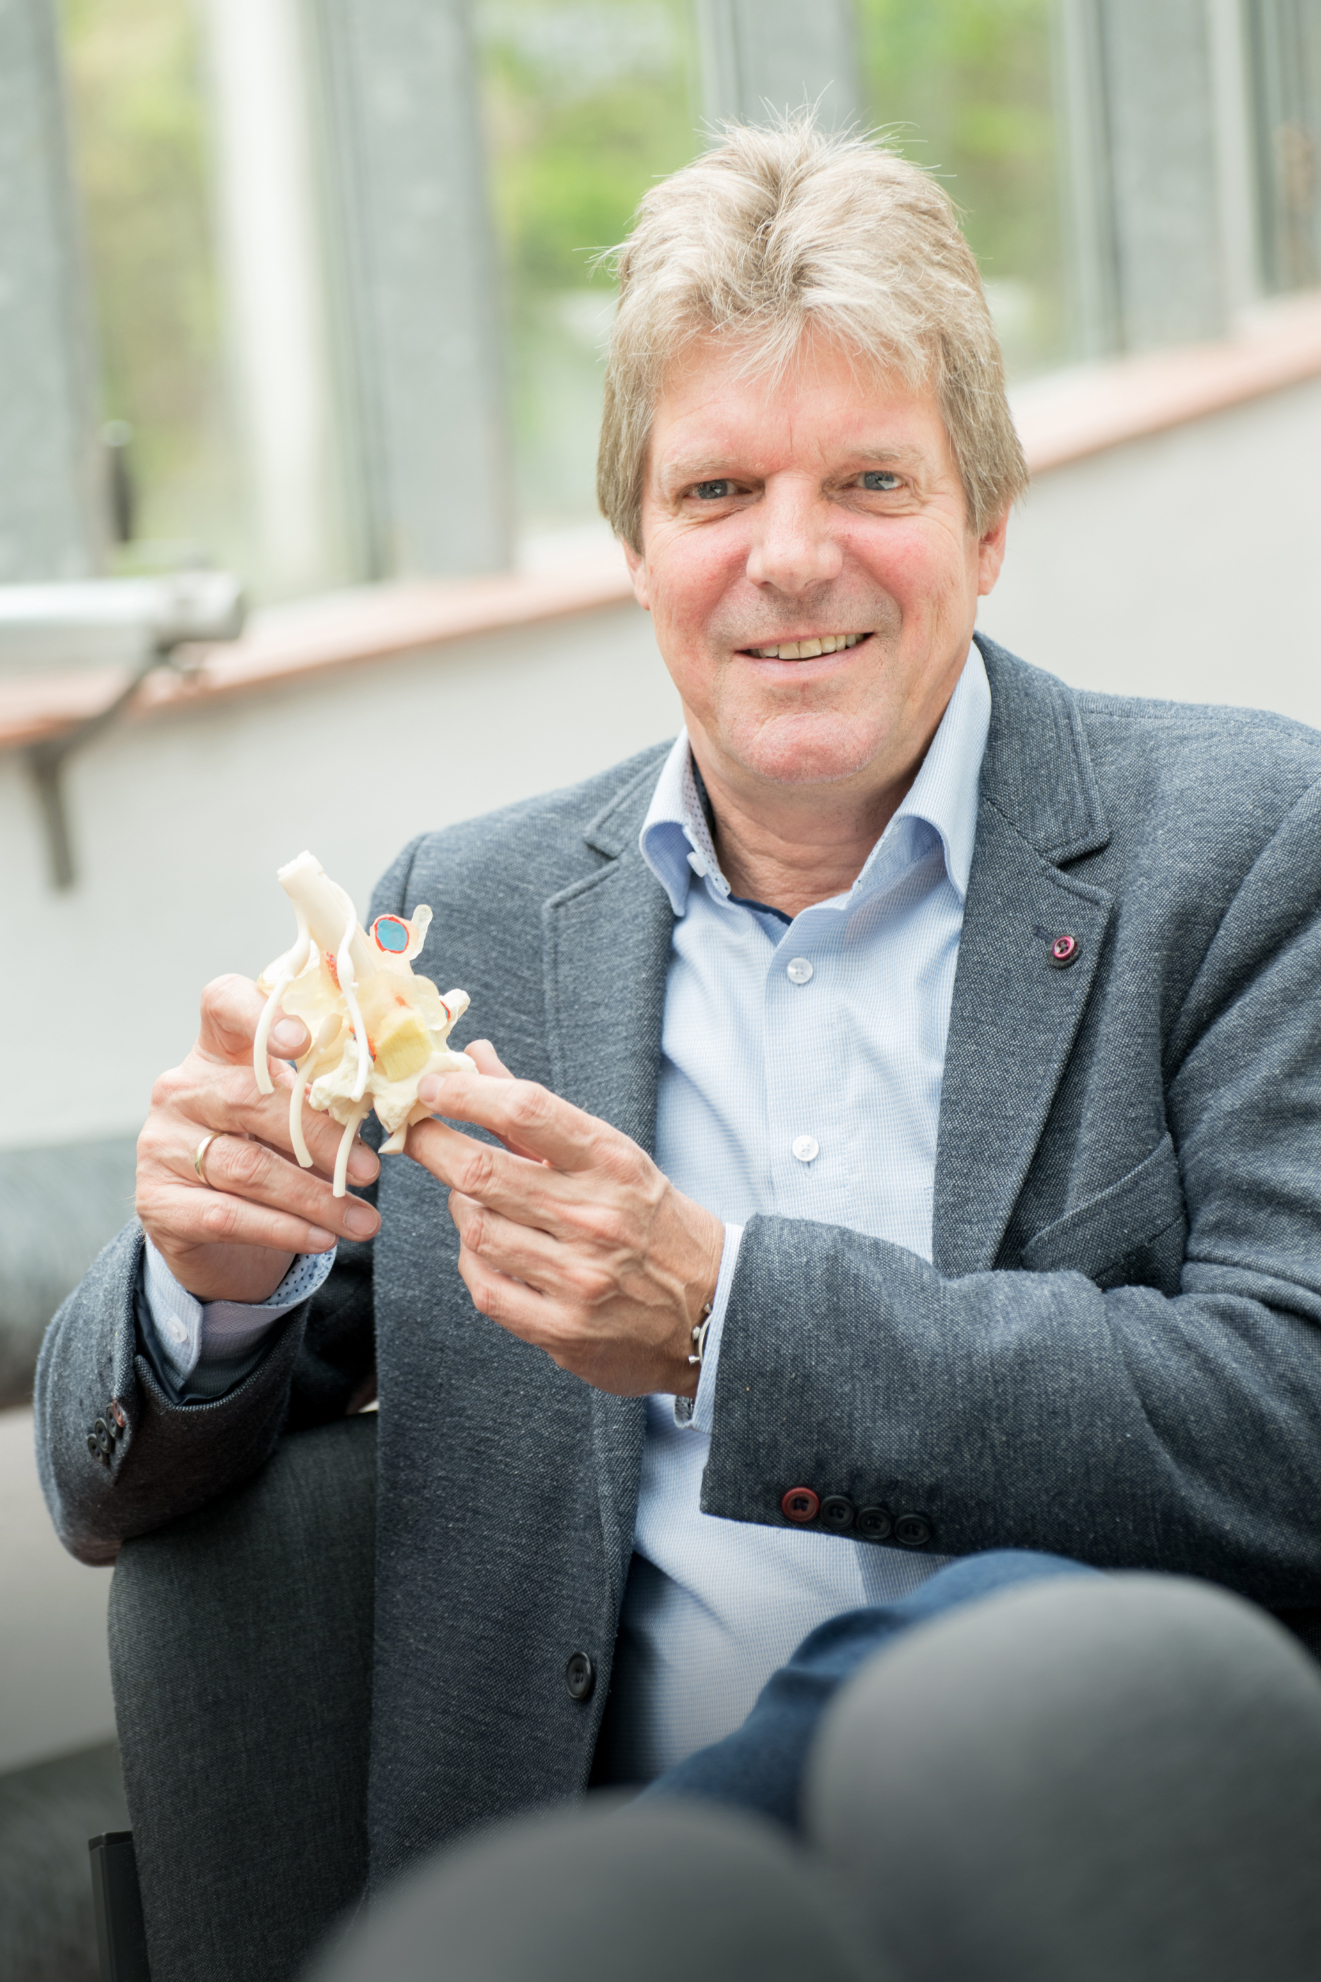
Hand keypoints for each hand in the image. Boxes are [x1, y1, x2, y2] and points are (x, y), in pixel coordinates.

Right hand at [135, 974, 380, 1304]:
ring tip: (364, 1221)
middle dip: (319, 1139)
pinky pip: (228, 1215)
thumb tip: (389, 1105)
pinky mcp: (158, 1202)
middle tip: (370, 1171)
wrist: (209, 1227)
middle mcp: (181, 1090)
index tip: (302, 1039)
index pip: (223, 1004)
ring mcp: (162, 1146)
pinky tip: (322, 1239)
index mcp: (216, 1051)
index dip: (259, 1014)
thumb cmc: (265, 1151)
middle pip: (249, 1099)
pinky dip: (284, 1230)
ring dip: (315, 1198)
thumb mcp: (290, 1113)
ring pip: (246, 1167)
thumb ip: (322, 1098)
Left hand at [409, 1042, 723, 1396]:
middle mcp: (595, 1217)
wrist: (710, 1308)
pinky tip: (485, 1246)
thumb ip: (535, 1111)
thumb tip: (474, 1057)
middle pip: (481, 1171)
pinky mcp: (563, 1329)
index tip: (432, 1086)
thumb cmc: (650, 1219)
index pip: (526, 1111)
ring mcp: (578, 1277)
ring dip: (461, 1206)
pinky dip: (472, 1259)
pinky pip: (484, 1285)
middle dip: (431, 1145)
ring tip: (472, 1197)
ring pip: (475, 1228)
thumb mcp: (610, 1155)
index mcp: (612, 1163)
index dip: (466, 1093)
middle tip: (413, 1133)